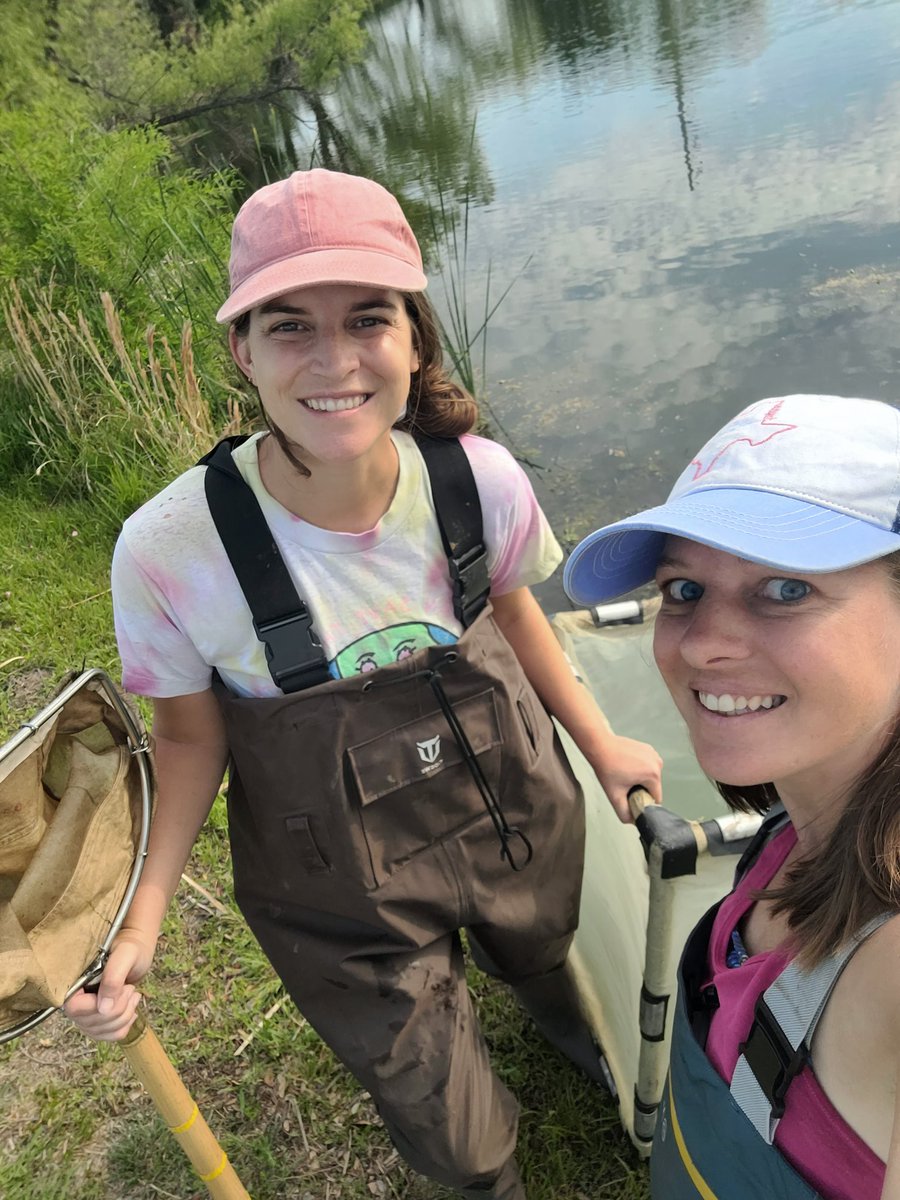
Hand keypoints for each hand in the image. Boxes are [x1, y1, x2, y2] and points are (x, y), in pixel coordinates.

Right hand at [63, 927, 156, 1041]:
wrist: (136, 952)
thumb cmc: (129, 948)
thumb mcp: (125, 955)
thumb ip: (113, 978)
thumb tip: (104, 1009)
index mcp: (73, 981)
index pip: (75, 1008)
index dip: (99, 1005)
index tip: (122, 989)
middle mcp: (74, 1000)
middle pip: (91, 1023)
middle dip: (119, 1008)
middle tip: (130, 988)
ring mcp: (84, 1013)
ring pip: (102, 1032)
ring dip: (125, 1016)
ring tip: (132, 994)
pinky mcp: (97, 1021)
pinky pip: (109, 1036)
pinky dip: (125, 1025)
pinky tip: (131, 1009)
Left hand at [587, 734, 662, 823]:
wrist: (600, 745)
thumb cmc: (606, 768)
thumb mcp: (614, 795)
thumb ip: (624, 813)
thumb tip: (633, 821)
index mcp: (653, 775)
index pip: (656, 798)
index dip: (644, 802)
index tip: (631, 797)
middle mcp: (657, 763)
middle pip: (654, 787)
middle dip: (641, 789)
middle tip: (624, 785)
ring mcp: (653, 754)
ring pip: (651, 777)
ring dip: (641, 779)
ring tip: (625, 774)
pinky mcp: (648, 749)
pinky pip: (648, 766)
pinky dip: (640, 769)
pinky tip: (627, 766)